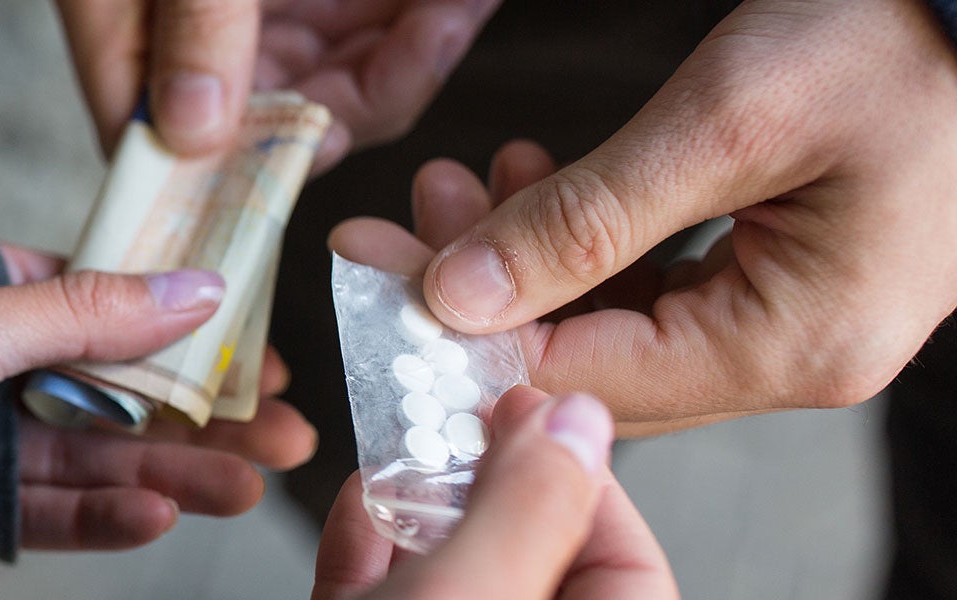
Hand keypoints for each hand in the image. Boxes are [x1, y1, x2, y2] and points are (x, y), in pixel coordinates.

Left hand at [0, 243, 318, 549]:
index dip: (190, 334)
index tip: (259, 356)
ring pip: (98, 457)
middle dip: (204, 417)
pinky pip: (53, 510)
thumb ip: (91, 315)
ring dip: (175, 472)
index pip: (112, 308)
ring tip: (248, 487)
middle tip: (286, 437)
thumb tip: (202, 287)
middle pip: (121, 391)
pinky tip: (165, 515)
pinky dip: (107, 516)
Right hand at [54, 0, 499, 169]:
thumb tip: (193, 134)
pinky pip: (384, 28)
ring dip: (413, 49)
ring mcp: (264, 8)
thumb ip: (194, 22)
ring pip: (345, 75)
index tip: (312, 155)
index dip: (225, 168)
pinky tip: (466, 0)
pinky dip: (430, 17)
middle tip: (425, 42)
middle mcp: (193, 31)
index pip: (155, 136)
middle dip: (361, 91)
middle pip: (275, 112)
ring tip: (458, 6)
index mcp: (127, 27)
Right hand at [310, 387, 676, 599]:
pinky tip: (360, 491)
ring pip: (451, 563)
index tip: (532, 413)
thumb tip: (573, 421)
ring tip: (403, 437)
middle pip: (527, 548)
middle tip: (461, 409)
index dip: (579, 476)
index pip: (626, 561)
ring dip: (419, 496)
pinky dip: (370, 536)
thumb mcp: (471, 596)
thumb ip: (527, 507)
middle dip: (484, 474)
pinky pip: (384, 584)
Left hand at [355, 0, 956, 433]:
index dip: (463, 332)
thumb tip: (459, 296)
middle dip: (487, 289)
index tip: (379, 265)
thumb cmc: (896, 44)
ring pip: (615, 322)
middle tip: (409, 213)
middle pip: (592, 359)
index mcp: (792, 343)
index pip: (582, 378)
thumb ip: (583, 217)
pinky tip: (536, 182)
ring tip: (468, 178)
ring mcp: (797, 323)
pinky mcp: (790, 280)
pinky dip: (588, 242)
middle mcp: (799, 356)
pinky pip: (659, 288)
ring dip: (530, 256)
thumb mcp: (724, 121)